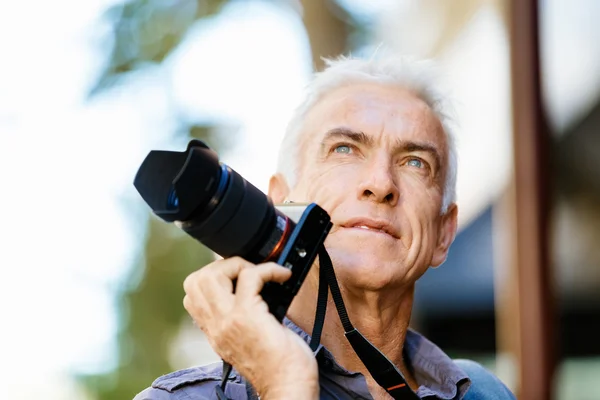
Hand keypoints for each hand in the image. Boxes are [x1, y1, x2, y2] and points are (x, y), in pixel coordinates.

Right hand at [183, 257, 318, 399]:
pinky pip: (250, 276)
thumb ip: (243, 318)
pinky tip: (283, 276)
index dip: (212, 276)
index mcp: (215, 332)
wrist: (288, 387)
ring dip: (240, 264)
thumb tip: (257, 289)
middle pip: (195, 280)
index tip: (236, 275)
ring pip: (212, 274)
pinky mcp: (247, 315)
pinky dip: (269, 269)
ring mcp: (228, 320)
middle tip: (248, 271)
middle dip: (222, 266)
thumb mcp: (250, 340)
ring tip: (261, 272)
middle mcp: (216, 326)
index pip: (192, 295)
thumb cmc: (280, 367)